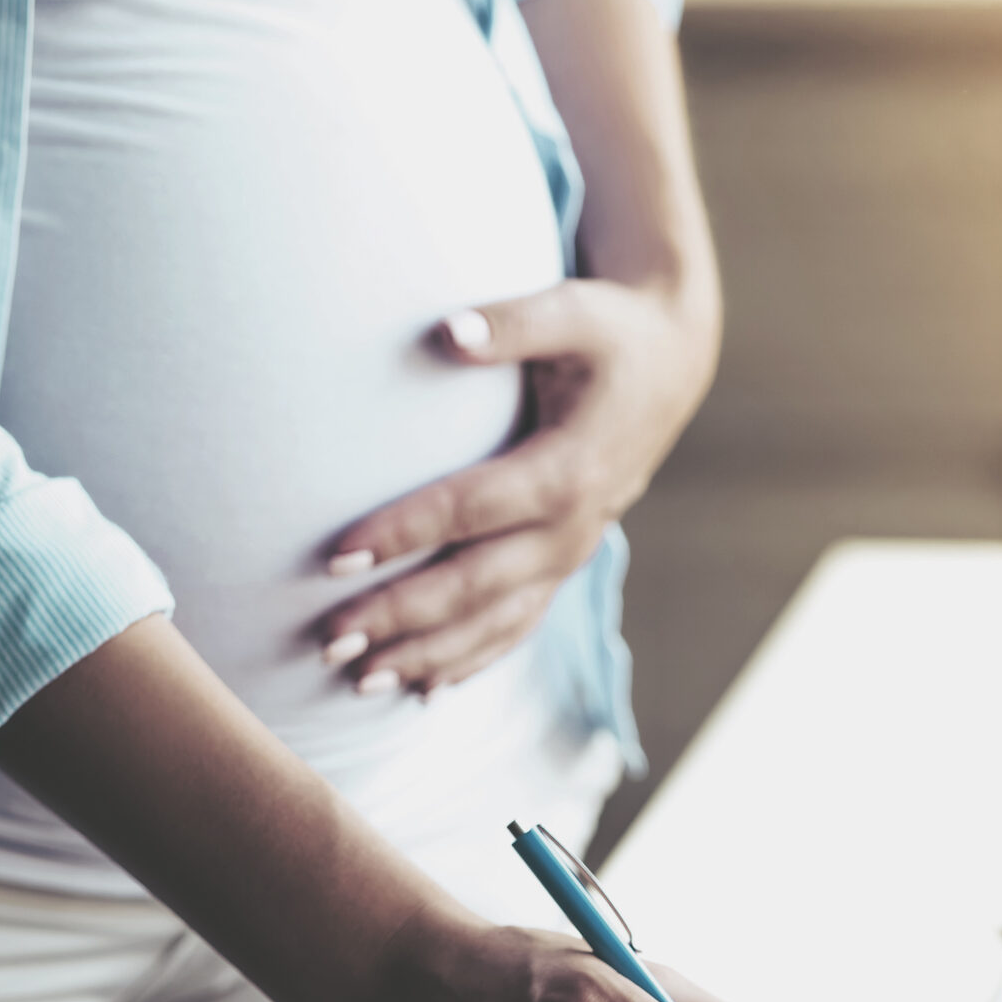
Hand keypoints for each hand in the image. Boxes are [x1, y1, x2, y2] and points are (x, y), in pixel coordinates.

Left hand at [316, 276, 716, 695]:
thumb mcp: (574, 311)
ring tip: (359, 684)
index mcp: (569, 468)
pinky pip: (517, 626)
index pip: (471, 509)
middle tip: (330, 642)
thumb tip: (445, 330)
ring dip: (428, 657)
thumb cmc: (611, 330)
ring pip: (496, 622)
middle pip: (476, 584)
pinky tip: (421, 690)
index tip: (336, 556)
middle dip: (402, 617)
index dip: (404, 533)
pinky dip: (471, 661)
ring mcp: (570, 554)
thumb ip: (511, 323)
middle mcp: (572, 527)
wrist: (672, 363)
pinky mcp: (564, 564)